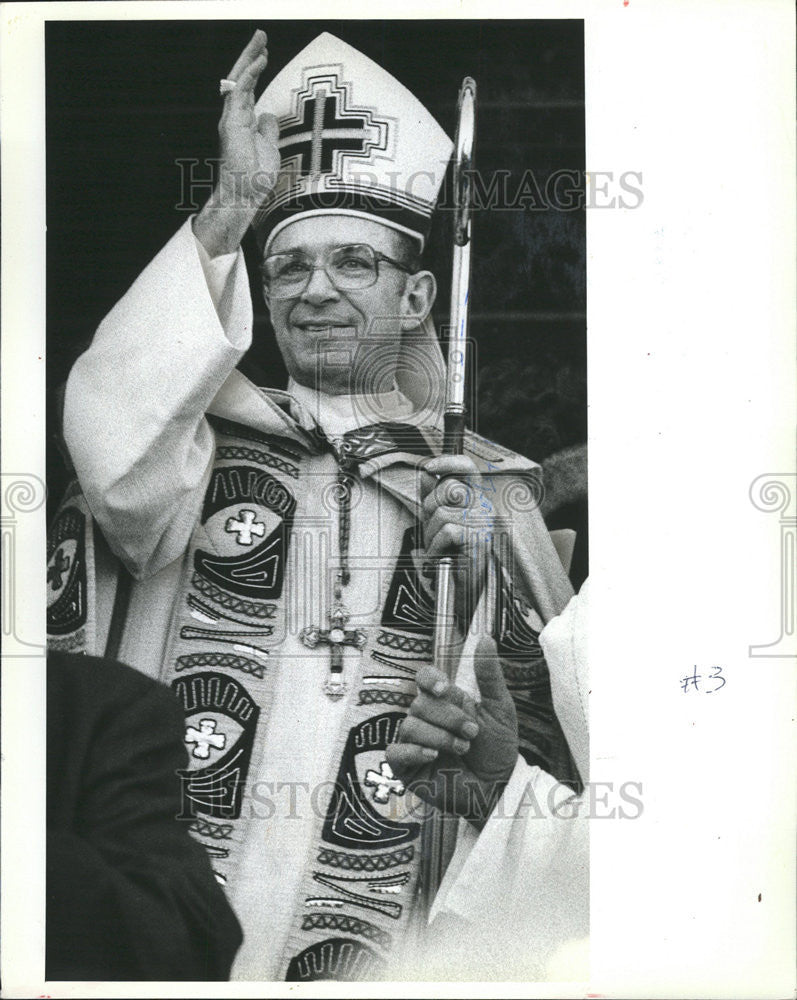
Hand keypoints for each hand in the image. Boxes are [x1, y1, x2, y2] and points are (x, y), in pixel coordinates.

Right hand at [193, 29, 281, 256]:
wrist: (245, 194)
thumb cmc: (255, 176)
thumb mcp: (268, 147)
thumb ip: (268, 129)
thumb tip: (269, 115)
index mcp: (242, 120)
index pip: (248, 88)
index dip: (255, 70)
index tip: (264, 53)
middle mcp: (234, 116)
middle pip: (241, 78)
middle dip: (251, 55)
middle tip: (261, 35)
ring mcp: (231, 118)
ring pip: (240, 80)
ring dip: (251, 58)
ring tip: (261, 40)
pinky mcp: (233, 123)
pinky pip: (241, 92)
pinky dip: (251, 74)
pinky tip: (261, 60)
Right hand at [385, 636, 518, 829]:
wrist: (498, 788)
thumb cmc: (498, 750)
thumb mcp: (500, 709)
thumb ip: (489, 676)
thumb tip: (486, 638)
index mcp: (444, 702)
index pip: (424, 679)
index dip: (429, 680)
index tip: (445, 689)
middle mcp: (426, 719)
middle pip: (420, 703)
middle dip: (449, 717)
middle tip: (471, 732)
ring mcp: (414, 742)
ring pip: (409, 726)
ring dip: (440, 736)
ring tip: (462, 749)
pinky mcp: (406, 767)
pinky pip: (395, 752)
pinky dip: (413, 751)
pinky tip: (433, 755)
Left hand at [420, 454, 491, 614]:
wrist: (466, 589)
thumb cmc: (452, 554)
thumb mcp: (439, 521)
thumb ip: (433, 497)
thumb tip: (425, 473)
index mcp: (475, 498)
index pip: (467, 467)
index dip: (448, 461)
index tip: (428, 467)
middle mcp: (483, 506)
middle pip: (448, 488)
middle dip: (429, 508)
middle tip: (432, 530)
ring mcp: (483, 521)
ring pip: (443, 511)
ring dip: (431, 533)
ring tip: (438, 548)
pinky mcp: (479, 538)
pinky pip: (446, 531)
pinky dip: (436, 547)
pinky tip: (441, 557)